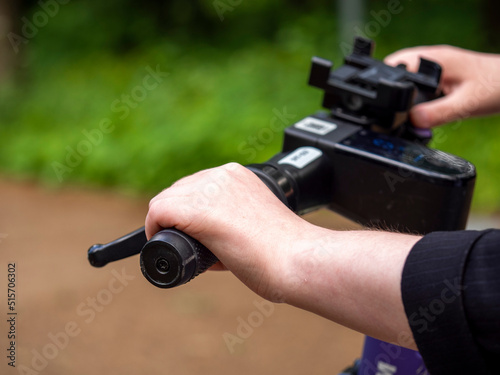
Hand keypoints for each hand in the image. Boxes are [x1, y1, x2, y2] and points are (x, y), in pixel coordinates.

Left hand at [145, 163, 419, 346]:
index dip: (190, 211)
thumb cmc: (285, 251)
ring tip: (187, 248)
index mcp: (238, 175)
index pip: (198, 187)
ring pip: (168, 201)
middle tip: (192, 244)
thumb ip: (235, 220)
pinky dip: (154, 228)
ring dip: (169, 224)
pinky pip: (158, 212)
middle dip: (180, 218)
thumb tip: (212, 238)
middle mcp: (221, 175)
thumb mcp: (257, 221)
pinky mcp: (195, 207)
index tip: (195, 229)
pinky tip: (161, 242)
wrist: (296, 258)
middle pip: (180, 192)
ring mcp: (207, 189)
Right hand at [385, 45, 499, 127]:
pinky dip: (419, 93)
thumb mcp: (465, 105)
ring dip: (407, 92)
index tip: (389, 107)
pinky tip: (427, 106)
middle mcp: (432, 57)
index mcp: (433, 60)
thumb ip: (437, 114)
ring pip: (409, 76)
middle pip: (396, 70)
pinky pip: (421, 80)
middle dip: (395, 91)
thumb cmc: (497, 86)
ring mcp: (438, 62)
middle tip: (402, 112)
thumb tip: (411, 122)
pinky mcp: (443, 70)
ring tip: (416, 111)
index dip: (387, 86)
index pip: (394, 66)